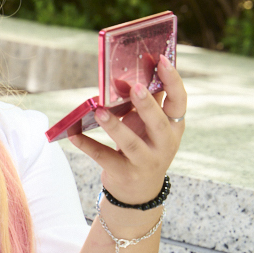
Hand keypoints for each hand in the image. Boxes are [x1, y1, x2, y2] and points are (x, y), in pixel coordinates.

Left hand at [69, 55, 186, 203]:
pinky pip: (104, 157)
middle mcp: (164, 145)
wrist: (139, 191)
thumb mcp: (150, 126)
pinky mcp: (124, 173)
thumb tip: (123, 78)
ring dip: (114, 126)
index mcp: (173, 127)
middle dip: (147, 105)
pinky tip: (73, 133)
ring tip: (99, 111)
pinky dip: (87, 145)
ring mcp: (145, 162)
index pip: (180, 102)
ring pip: (130, 144)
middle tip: (134, 87)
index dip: (174, 81)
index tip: (163, 60)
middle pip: (158, 124)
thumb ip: (143, 103)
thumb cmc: (144, 147)